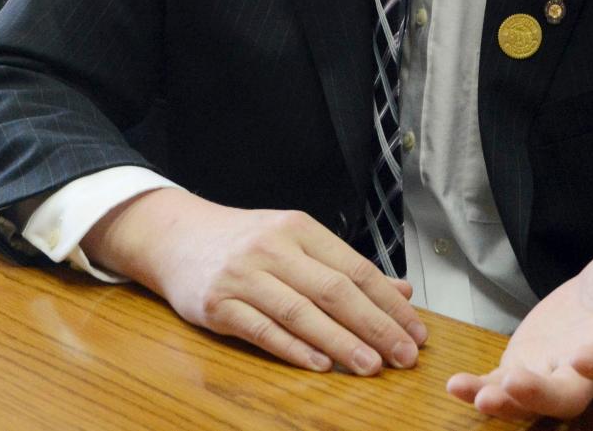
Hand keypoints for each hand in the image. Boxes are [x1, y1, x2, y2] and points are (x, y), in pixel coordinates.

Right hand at [81, 188, 426, 374]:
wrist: (177, 235)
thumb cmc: (245, 241)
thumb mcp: (295, 240)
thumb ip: (344, 266)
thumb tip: (400, 293)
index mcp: (298, 228)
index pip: (353, 267)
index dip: (387, 303)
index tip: (416, 331)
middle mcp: (272, 247)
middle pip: (332, 289)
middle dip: (374, 325)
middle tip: (404, 355)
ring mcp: (243, 275)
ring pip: (300, 311)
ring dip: (340, 342)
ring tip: (371, 365)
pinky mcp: (218, 304)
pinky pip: (261, 329)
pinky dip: (292, 348)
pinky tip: (320, 365)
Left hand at [446, 239, 592, 420]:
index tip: (586, 358)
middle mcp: (586, 367)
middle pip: (568, 394)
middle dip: (541, 394)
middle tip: (515, 386)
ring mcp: (553, 372)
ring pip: (531, 400)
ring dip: (505, 402)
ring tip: (478, 398)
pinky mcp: (526, 367)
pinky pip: (501, 386)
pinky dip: (480, 390)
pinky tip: (455, 387)